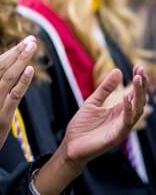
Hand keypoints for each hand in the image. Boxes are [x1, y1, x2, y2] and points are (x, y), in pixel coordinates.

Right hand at [0, 36, 36, 163]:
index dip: (8, 52)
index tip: (21, 43)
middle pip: (1, 66)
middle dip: (17, 51)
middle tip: (30, 40)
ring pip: (8, 76)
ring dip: (21, 60)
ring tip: (32, 48)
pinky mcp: (2, 114)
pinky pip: (14, 94)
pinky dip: (23, 81)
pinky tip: (30, 70)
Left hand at [32, 66, 147, 194]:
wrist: (71, 145)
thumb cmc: (82, 126)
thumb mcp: (92, 102)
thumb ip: (105, 89)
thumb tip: (118, 71)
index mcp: (119, 111)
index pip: (133, 94)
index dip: (137, 81)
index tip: (138, 66)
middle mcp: (123, 119)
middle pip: (138, 101)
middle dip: (141, 86)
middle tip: (141, 70)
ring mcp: (121, 128)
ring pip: (137, 111)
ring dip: (138, 95)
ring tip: (138, 79)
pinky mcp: (116, 136)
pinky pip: (126, 123)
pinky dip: (128, 110)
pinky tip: (126, 98)